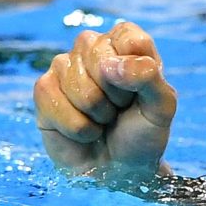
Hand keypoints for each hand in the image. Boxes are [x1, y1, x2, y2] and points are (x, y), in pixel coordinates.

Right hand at [33, 21, 176, 179]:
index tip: (139, 89)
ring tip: (105, 119)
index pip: (127, 35)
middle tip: (121, 108)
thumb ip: (149, 78)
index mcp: (126, 46)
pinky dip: (79, 128)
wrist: (121, 170)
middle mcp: (93, 49)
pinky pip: (58, 104)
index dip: (133, 67)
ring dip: (99, 114)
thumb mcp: (162, 107)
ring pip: (80, 86)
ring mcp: (64, 67)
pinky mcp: (44, 91)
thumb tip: (111, 64)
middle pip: (100, 57)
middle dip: (117, 95)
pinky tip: (86, 130)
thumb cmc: (143, 133)